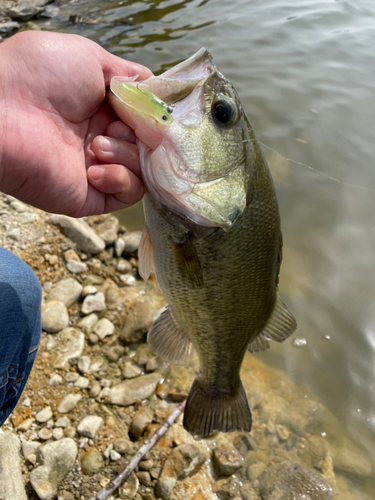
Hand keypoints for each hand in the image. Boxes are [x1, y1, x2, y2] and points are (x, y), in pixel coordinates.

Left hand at [0, 31, 151, 215]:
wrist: (3, 114)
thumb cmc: (39, 78)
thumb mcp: (89, 57)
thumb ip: (127, 74)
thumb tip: (153, 87)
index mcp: (101, 107)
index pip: (145, 117)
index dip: (153, 115)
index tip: (153, 110)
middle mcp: (102, 138)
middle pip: (150, 144)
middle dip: (144, 134)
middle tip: (119, 125)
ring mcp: (98, 168)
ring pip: (144, 169)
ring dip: (128, 154)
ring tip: (97, 144)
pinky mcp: (92, 195)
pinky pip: (129, 193)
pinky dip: (121, 178)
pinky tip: (94, 166)